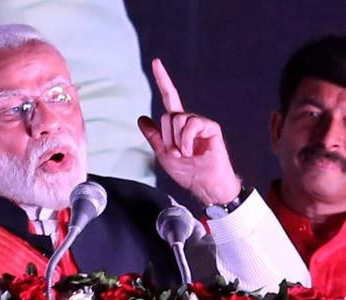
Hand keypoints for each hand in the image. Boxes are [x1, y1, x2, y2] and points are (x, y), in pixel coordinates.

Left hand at [137, 58, 240, 204]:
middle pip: (167, 115)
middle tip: (176, 153)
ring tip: (184, 154)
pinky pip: (191, 125)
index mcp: (176, 124)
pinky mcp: (211, 127)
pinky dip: (186, 140)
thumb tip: (142, 118)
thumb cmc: (186, 171)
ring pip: (177, 119)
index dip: (162, 79)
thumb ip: (153, 136)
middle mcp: (188, 120)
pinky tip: (191, 151)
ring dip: (176, 141)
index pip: (168, 97)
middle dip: (166, 138)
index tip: (155, 61)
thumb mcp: (162, 154)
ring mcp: (200, 123)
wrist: (203, 184)